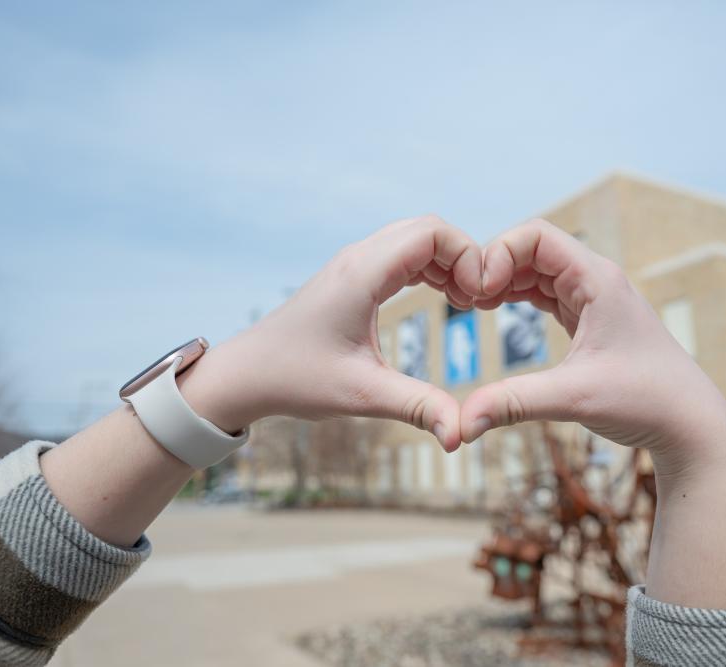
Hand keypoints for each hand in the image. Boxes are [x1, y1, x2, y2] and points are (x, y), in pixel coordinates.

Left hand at [180, 216, 481, 450]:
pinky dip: (429, 269)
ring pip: (415, 239)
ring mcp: (353, 265)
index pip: (432, 232)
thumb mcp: (362, 395)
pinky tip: (442, 299)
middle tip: (477, 301)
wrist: (246, 375)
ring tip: (464, 303)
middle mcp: (359, 259)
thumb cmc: (295, 379)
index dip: (468, 255)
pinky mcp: (351, 278)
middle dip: (463, 257)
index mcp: (363, 273)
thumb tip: (461, 434)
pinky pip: (401, 255)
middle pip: (428, 228)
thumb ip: (418, 407)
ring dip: (446, 263)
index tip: (479, 298)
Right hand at [460, 219, 725, 473]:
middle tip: (465, 299)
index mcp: (597, 280)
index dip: (498, 253)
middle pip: (532, 248)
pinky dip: (517, 296)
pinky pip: (546, 293)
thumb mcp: (573, 398)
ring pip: (537, 270)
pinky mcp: (589, 320)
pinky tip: (494, 309)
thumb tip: (462, 423)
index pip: (537, 236)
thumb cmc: (645, 401)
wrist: (688, 423)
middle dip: (495, 266)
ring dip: (504, 280)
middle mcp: (596, 281)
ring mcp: (593, 299)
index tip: (477, 292)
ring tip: (472, 304)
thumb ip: (514, 403)